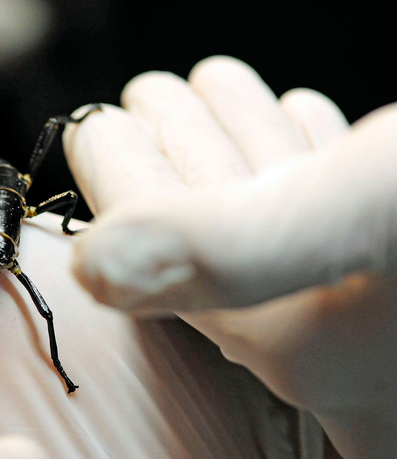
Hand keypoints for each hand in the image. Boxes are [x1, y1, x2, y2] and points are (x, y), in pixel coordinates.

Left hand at [65, 56, 396, 458]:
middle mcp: (360, 362)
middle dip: (179, 160)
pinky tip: (284, 116)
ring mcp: (390, 312)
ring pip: (276, 219)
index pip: (181, 272)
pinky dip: (299, 156)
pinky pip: (334, 213)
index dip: (126, 191)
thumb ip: (231, 250)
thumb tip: (93, 271)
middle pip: (223, 243)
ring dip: (231, 145)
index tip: (91, 127)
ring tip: (194, 87)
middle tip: (144, 94)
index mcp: (325, 371)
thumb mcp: (368, 214)